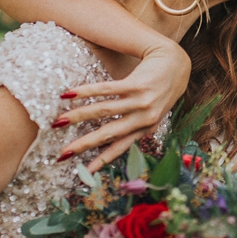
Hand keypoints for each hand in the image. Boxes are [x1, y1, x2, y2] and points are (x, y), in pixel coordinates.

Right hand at [56, 42, 191, 169]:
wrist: (176, 64)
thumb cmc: (160, 89)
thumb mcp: (152, 112)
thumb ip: (135, 125)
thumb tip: (107, 139)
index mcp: (146, 128)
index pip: (120, 147)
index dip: (102, 160)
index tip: (84, 173)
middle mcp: (145, 117)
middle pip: (108, 134)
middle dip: (84, 144)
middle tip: (63, 153)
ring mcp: (141, 101)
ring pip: (104, 111)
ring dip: (79, 116)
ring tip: (59, 121)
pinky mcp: (137, 84)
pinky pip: (106, 89)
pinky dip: (86, 92)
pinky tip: (69, 94)